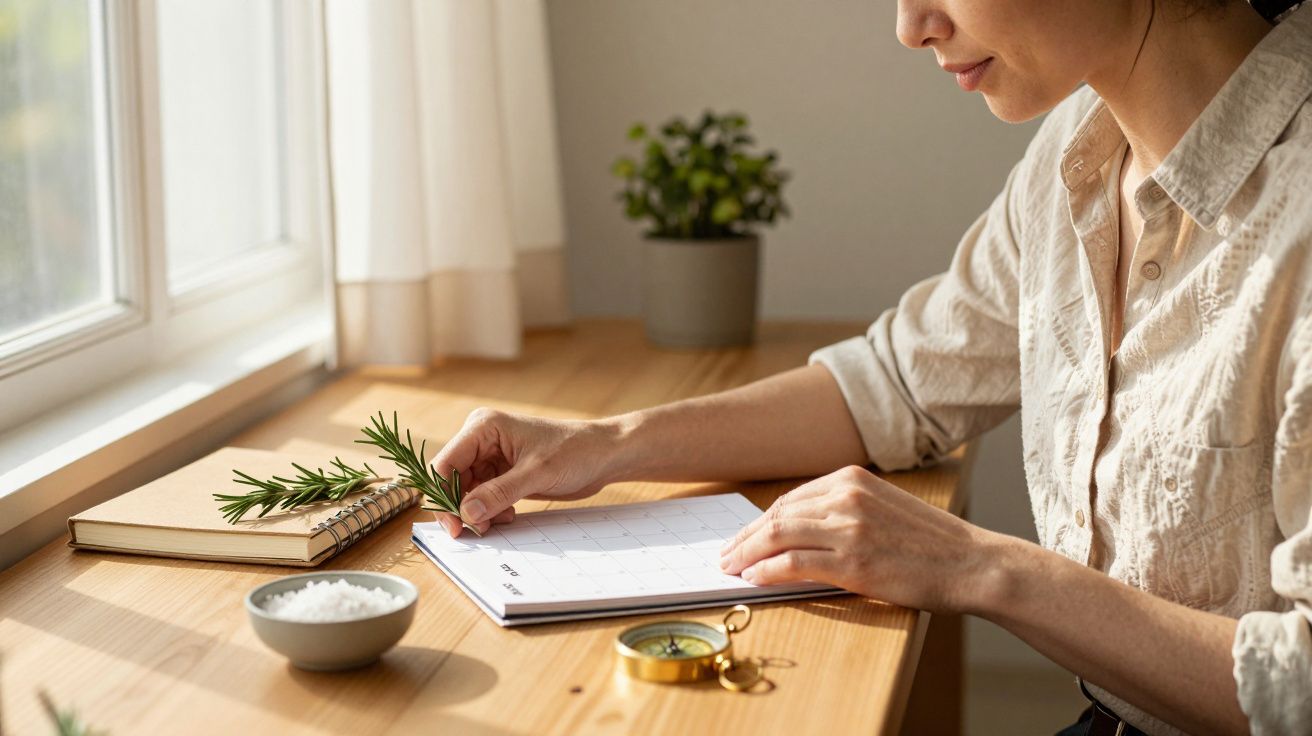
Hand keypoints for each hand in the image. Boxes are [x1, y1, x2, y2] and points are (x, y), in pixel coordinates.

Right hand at [430, 408, 620, 536]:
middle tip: (477, 531)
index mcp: (483, 427)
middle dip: (461, 507)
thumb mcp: (536, 473)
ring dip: (477, 512)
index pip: (444, 464)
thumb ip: (498, 493)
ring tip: (501, 521)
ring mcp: (490, 457)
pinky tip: (509, 515)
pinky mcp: (501, 473)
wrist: (602, 455)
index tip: (455, 525)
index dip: (443, 496)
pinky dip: (489, 511)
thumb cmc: (574, 451)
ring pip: (465, 492)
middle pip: (451, 480)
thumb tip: (465, 513)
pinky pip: (481, 497)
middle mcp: (481, 440)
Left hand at [718, 465, 995, 613]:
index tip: (744, 537)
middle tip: (726, 554)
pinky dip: (766, 570)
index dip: (761, 521)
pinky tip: (753, 578)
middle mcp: (846, 496)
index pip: (790, 499)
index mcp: (851, 478)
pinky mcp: (852, 561)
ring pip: (778, 536)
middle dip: (745, 537)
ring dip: (747, 553)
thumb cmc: (930, 543)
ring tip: (731, 567)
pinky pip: (793, 563)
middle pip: (777, 515)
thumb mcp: (882, 508)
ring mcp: (848, 527)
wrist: (971, 563)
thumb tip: (795, 531)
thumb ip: (843, 510)